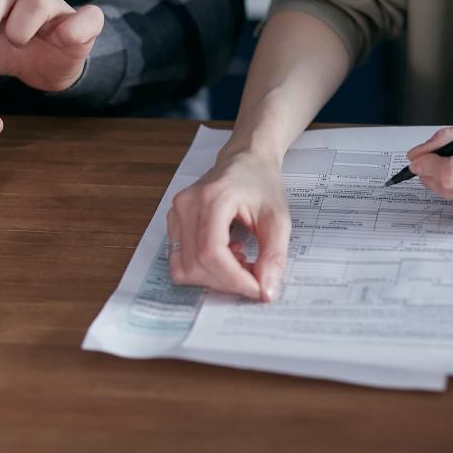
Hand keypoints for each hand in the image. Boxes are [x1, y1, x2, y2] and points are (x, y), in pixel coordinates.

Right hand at [166, 150, 290, 301]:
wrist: (245, 160)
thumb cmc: (261, 183)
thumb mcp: (279, 219)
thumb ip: (274, 256)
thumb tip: (266, 292)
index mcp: (213, 198)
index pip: (212, 253)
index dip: (234, 279)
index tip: (257, 289)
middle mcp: (187, 205)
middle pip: (196, 265)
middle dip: (227, 282)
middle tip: (253, 276)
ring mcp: (175, 213)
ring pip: (184, 268)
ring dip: (213, 278)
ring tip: (239, 261)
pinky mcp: (173, 223)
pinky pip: (180, 261)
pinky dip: (203, 269)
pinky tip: (225, 255)